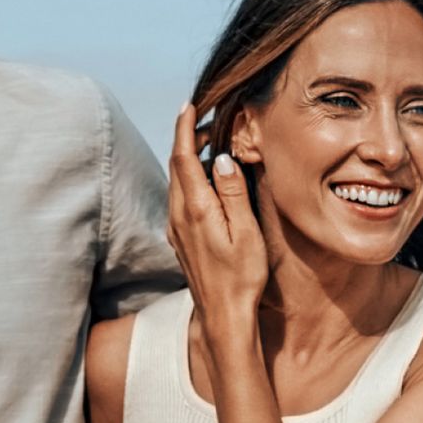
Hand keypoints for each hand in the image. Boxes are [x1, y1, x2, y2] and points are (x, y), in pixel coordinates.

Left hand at [167, 103, 267, 340]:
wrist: (222, 316)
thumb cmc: (241, 278)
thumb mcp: (246, 233)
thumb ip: (233, 193)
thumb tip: (221, 159)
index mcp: (196, 210)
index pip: (182, 158)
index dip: (185, 129)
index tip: (189, 106)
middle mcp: (178, 217)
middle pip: (176, 166)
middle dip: (187, 139)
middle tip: (207, 120)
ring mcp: (175, 228)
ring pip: (176, 182)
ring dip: (188, 159)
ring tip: (209, 145)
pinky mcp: (179, 238)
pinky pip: (179, 198)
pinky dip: (189, 179)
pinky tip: (206, 181)